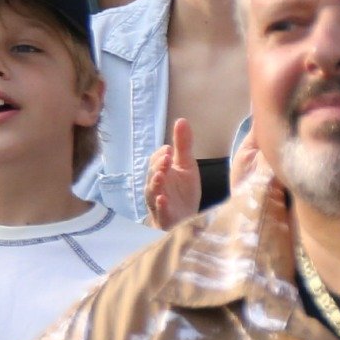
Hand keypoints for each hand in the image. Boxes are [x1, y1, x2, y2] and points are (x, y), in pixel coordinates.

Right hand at [144, 116, 200, 230]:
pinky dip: (160, 205)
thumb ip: (183, 145)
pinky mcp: (164, 216)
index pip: (157, 161)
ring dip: (155, 183)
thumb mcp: (187, 166)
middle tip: (166, 159)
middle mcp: (156, 185)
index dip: (161, 156)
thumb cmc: (184, 191)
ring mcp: (158, 201)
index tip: (169, 151)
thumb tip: (181, 120)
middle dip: (158, 167)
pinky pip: (159, 210)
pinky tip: (163, 199)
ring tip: (161, 176)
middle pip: (152, 174)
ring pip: (152, 191)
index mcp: (161, 171)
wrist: (187, 220)